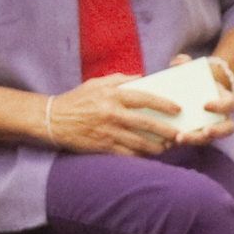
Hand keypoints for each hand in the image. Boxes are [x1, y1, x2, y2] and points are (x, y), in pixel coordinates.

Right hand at [42, 75, 180, 154]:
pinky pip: (126, 153)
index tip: (177, 109)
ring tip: (167, 147)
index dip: (163, 104)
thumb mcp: (96, 83)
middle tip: (180, 134)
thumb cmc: (76, 100)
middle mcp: (112, 114)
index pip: (144, 98)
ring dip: (156, 146)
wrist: (53, 120)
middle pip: (146, 123)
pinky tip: (148, 155)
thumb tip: (141, 78)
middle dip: (166, 130)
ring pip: (139, 142)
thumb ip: (120, 80)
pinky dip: (139, 155)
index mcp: (112, 96)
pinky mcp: (102, 147)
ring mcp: (108, 132)